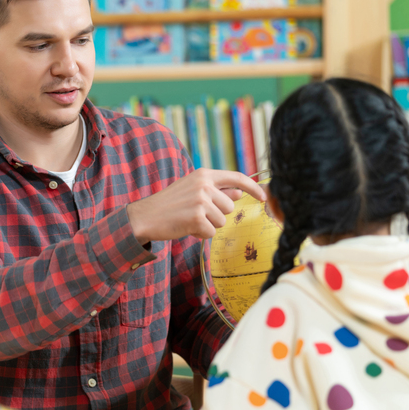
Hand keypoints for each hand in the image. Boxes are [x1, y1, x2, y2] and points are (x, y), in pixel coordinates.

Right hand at [127, 169, 266, 242]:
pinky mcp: (197, 217)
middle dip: (216, 216)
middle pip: (229, 208)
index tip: (263, 197)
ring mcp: (201, 200)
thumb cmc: (169, 205)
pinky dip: (200, 235)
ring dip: (208, 226)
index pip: (237, 178)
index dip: (253, 188)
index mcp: (203, 174)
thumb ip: (215, 191)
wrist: (145, 216)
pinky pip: (211, 233)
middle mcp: (204, 185)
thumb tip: (236, 193)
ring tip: (188, 220)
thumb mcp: (192, 191)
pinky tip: (186, 228)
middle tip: (195, 214)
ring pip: (221, 222)